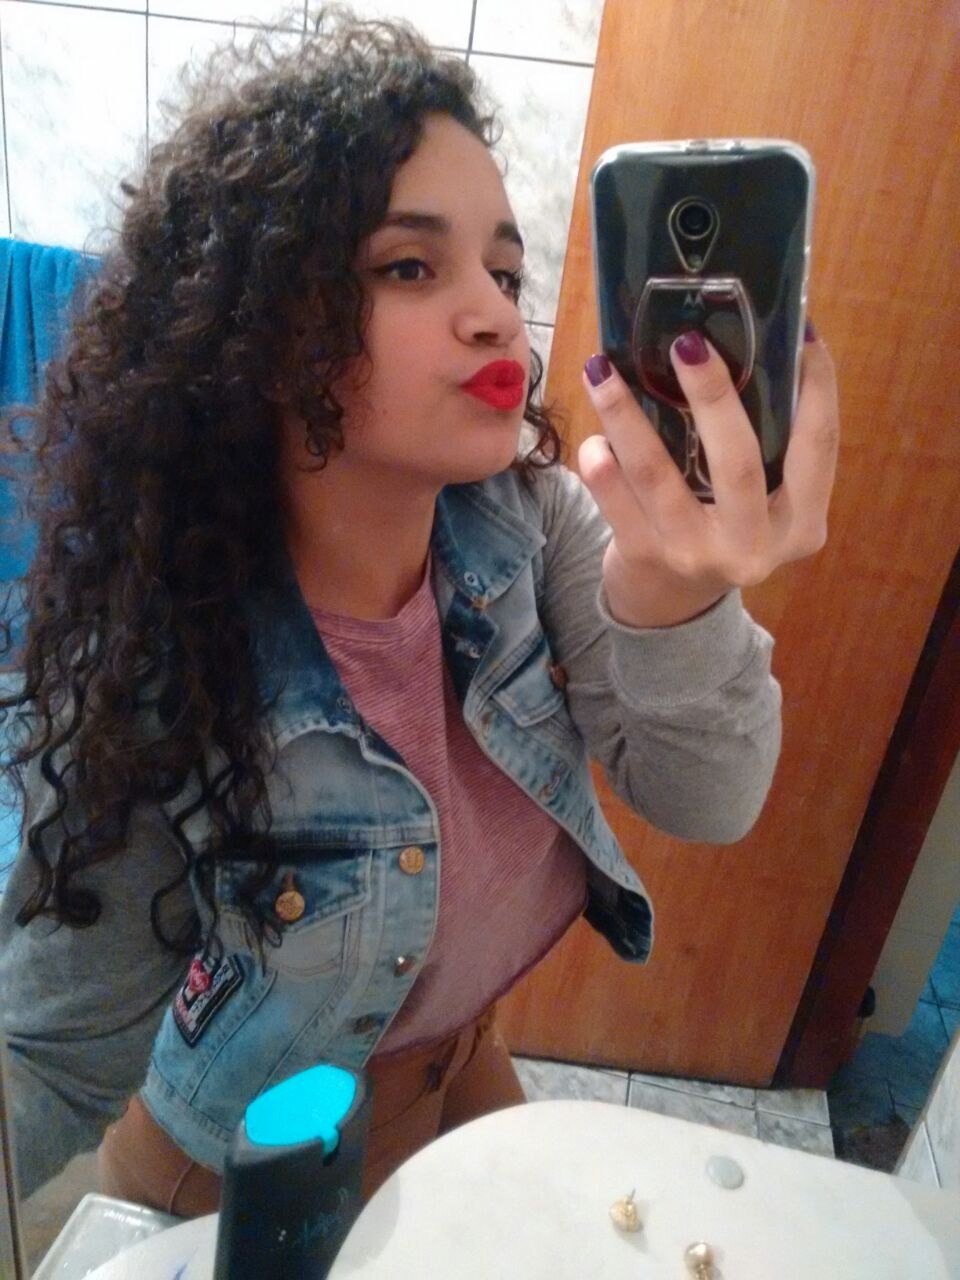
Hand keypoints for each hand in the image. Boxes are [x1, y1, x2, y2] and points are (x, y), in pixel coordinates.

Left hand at [578, 329, 839, 627]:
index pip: (819, 446)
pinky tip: (594, 435)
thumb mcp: (761, 500)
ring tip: (603, 370)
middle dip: (712, 396)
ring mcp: (696, 555)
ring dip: (626, 416)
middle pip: (737, 462)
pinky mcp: (645, 557)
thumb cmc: (721, 527)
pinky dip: (600, 464)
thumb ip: (766, 446)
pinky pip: (614, 499)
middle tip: (688, 343)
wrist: (668, 604)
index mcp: (800, 524)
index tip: (805, 334)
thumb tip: (751, 345)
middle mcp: (753, 546)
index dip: (818, 389)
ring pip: (657, 475)